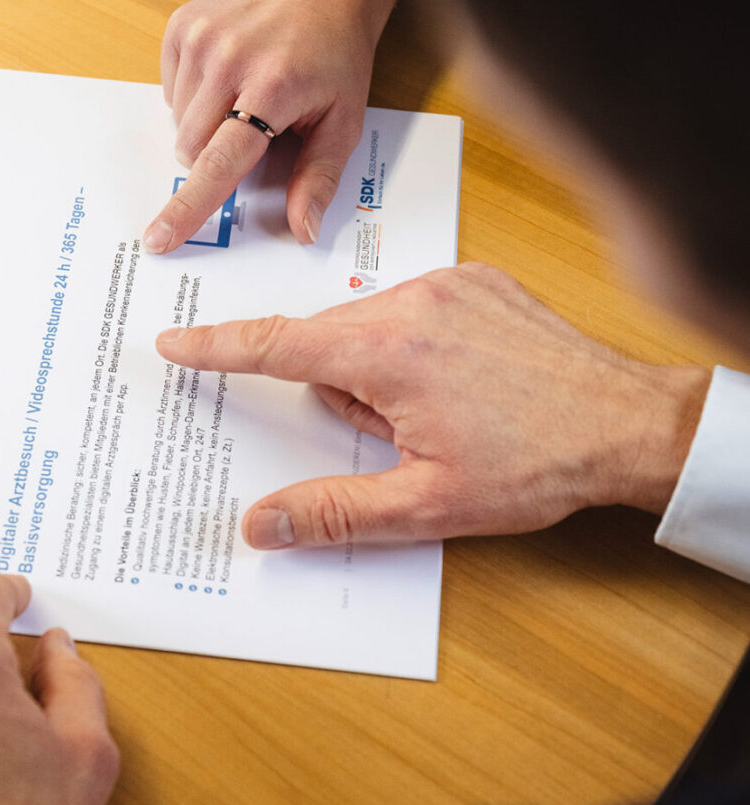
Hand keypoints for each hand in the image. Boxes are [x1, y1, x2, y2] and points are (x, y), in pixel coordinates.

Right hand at [144, 0, 406, 254]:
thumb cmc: (336, 58)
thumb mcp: (343, 122)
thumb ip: (318, 178)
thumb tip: (301, 229)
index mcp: (273, 87)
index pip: (221, 161)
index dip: (190, 206)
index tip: (159, 238)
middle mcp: (230, 59)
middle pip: (193, 149)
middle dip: (217, 157)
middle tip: (258, 128)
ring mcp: (201, 38)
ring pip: (179, 124)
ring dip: (207, 126)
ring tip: (246, 95)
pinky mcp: (183, 26)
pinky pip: (171, 92)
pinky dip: (195, 97)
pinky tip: (228, 76)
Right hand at [156, 263, 708, 547]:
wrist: (630, 426)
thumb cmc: (537, 465)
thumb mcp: (427, 506)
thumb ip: (333, 512)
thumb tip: (259, 524)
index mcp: (387, 352)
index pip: (274, 345)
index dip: (216, 349)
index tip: (174, 343)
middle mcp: (412, 302)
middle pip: (330, 343)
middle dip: (345, 391)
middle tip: (404, 438)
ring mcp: (450, 283)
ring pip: (371, 326)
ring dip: (382, 370)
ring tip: (445, 416)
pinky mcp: (479, 279)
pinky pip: (415, 308)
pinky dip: (418, 344)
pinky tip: (465, 386)